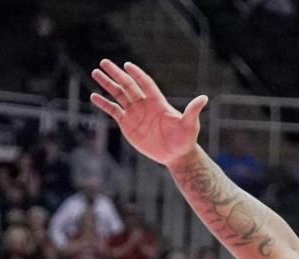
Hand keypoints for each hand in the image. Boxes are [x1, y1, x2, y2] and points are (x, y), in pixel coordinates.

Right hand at [90, 61, 206, 166]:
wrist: (176, 156)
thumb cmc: (185, 140)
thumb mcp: (189, 125)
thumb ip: (192, 111)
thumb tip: (204, 98)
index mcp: (157, 101)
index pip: (144, 83)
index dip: (136, 74)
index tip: (126, 65)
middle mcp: (144, 104)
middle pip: (128, 85)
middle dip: (115, 74)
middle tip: (103, 62)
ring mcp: (135, 114)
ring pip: (118, 95)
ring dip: (107, 84)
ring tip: (95, 73)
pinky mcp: (128, 125)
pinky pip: (114, 111)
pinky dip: (104, 104)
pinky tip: (94, 96)